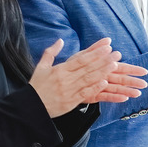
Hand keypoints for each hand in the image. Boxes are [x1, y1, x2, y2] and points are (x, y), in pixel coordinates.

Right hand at [30, 38, 144, 115]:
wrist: (31, 105)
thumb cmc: (37, 86)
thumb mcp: (41, 67)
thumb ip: (50, 53)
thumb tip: (60, 41)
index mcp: (59, 70)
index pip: (80, 59)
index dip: (94, 53)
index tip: (106, 48)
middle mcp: (66, 79)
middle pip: (87, 68)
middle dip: (103, 60)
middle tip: (116, 54)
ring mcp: (69, 90)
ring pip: (89, 79)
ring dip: (102, 72)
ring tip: (115, 65)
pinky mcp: (71, 101)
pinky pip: (85, 93)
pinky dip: (95, 88)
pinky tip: (105, 83)